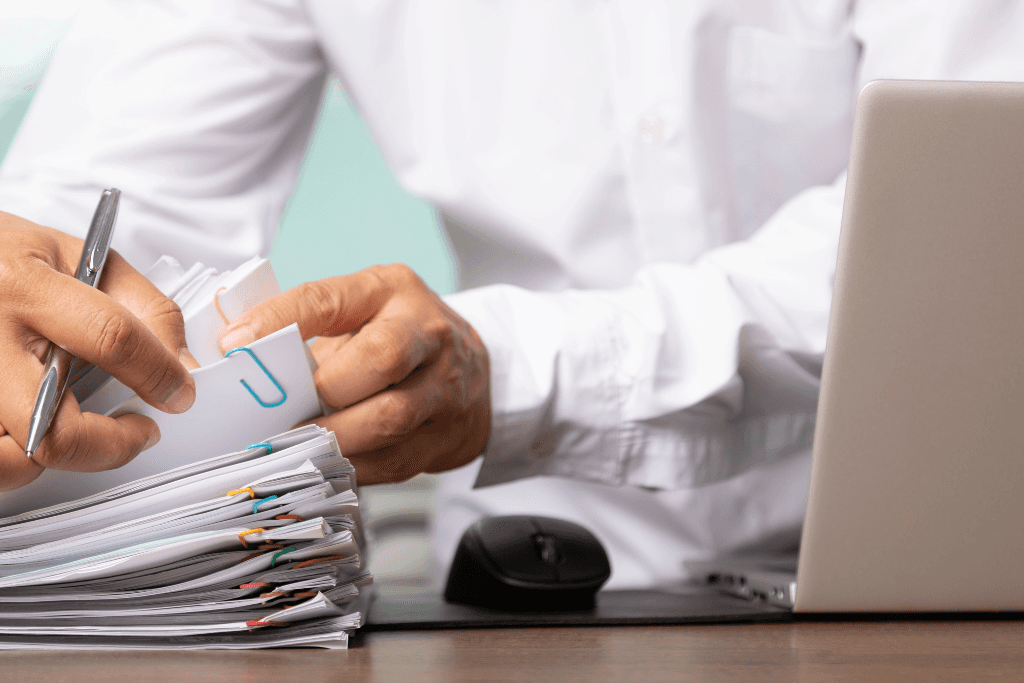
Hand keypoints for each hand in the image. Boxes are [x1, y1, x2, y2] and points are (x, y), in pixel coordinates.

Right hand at [0, 212, 197, 490]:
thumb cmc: (7, 256)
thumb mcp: (86, 258)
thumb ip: (146, 309)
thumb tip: (182, 366)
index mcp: (25, 287)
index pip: (110, 338)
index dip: (158, 373)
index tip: (179, 392)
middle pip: (50, 429)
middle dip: (108, 446)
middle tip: (136, 433)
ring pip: (8, 463)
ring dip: (53, 461)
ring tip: (84, 437)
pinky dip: (17, 462)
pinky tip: (40, 436)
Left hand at [219, 263, 489, 484]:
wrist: (474, 370)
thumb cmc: (399, 335)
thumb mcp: (362, 309)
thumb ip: (311, 327)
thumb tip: (237, 357)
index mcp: (392, 292)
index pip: (331, 299)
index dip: (279, 319)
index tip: (235, 343)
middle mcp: (428, 334)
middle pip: (381, 358)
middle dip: (325, 389)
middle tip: (285, 411)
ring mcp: (445, 387)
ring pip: (388, 418)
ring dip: (333, 437)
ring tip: (294, 444)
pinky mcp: (446, 435)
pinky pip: (393, 460)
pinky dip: (352, 466)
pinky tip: (327, 463)